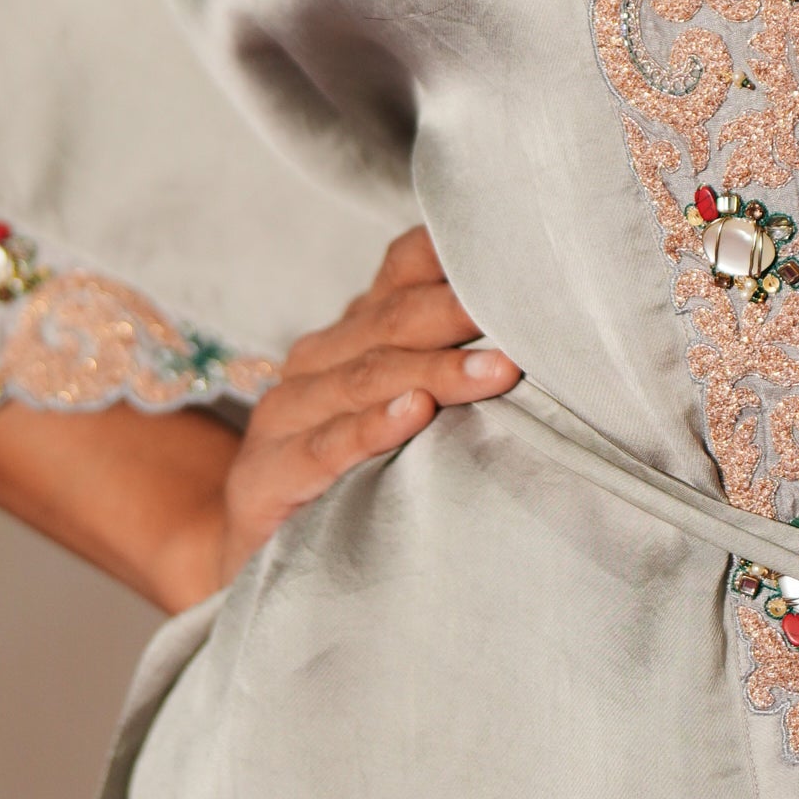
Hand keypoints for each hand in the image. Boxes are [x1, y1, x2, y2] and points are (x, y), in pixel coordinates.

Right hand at [211, 228, 517, 584]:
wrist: (249, 544)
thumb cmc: (348, 470)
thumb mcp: (401, 404)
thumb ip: (453, 366)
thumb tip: (550, 339)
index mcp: (355, 330)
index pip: (405, 270)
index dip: (458, 256)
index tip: (525, 254)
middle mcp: (319, 357)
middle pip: (397, 318)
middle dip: (465, 311)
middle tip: (530, 311)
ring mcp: (290, 411)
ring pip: (371, 376)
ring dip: (439, 371)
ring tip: (500, 371)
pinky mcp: (271, 471)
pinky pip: (329, 444)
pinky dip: (373, 427)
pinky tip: (414, 415)